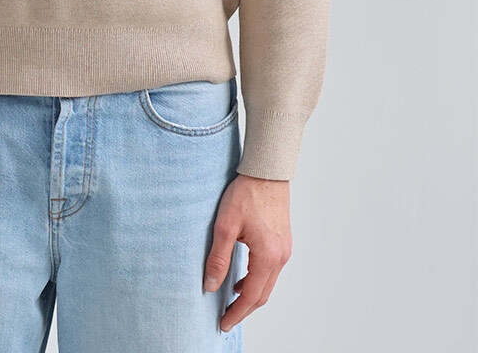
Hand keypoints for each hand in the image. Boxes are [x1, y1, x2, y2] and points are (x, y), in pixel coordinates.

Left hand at [202, 173, 291, 332]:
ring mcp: (284, 249)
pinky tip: (243, 277)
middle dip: (244, 309)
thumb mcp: (225, 225)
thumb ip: (218, 258)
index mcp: (267, 256)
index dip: (236, 313)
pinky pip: (271, 270)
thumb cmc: (247, 193)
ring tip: (232, 300)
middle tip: (226, 318)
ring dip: (251, 295)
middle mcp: (280, 257)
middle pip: (262, 295)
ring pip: (268, 283)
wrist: (267, 171)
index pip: (251, 296)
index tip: (223, 323)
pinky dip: (258, 280)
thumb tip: (210, 285)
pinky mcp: (283, 241)